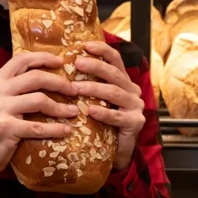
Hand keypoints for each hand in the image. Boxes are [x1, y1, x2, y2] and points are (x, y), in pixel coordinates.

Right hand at [0, 52, 78, 176]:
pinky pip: (38, 127)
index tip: (61, 62)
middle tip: (74, 90)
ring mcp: (1, 109)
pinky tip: (65, 130)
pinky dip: (55, 129)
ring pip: (39, 100)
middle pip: (36, 77)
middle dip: (60, 83)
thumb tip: (44, 78)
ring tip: (73, 111)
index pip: (21, 59)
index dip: (44, 57)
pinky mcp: (7, 128)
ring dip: (60, 107)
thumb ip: (12, 88)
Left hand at [72, 41, 145, 171]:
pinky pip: (117, 116)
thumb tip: (61, 67)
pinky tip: (90, 111)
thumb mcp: (95, 100)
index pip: (115, 60)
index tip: (86, 45)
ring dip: (94, 88)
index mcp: (123, 81)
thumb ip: (86, 85)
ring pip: (114, 92)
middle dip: (95, 66)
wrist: (115, 153)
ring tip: (75, 89)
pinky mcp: (135, 123)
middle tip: (76, 63)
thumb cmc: (101, 124)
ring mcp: (136, 107)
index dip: (102, 50)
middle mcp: (133, 91)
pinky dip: (103, 113)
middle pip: (114, 73)